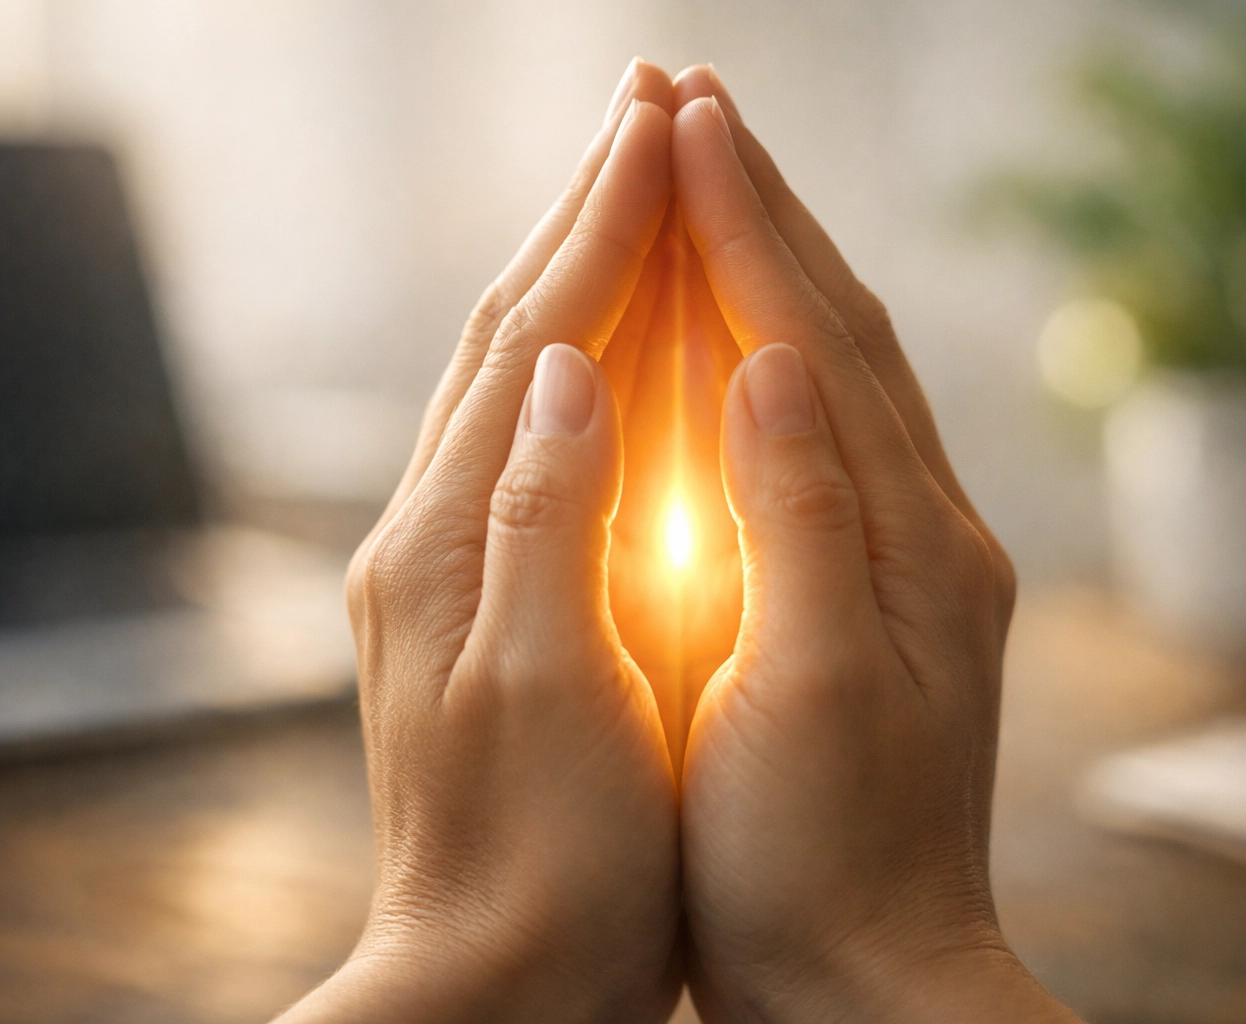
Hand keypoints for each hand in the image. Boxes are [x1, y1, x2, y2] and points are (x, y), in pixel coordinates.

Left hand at [275, 61, 682, 1023]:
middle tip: (649, 109)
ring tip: (634, 186)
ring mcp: (458, 563)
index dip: (607, 229)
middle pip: (515, 334)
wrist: (494, 983)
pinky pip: (535, 446)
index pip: (538, 341)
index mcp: (452, 543)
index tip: (666, 125)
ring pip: (522, 380)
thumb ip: (550, 521)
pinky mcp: (489, 599)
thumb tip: (576, 369)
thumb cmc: (545, 864)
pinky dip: (584, 364)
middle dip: (585, 214)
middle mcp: (437, 533)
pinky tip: (620, 341)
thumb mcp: (547, 692)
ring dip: (578, 271)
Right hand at [669, 69, 1079, 1021]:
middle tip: (695, 102)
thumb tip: (764, 358)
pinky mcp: (869, 594)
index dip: (744, 227)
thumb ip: (798, 519)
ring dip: (774, 265)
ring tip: (717, 178)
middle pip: (839, 328)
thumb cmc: (822, 864)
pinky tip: (734, 330)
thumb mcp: (812, 691)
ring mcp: (901, 557)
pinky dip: (772, 357)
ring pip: (834, 373)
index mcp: (908, 541)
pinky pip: (820, 440)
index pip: (814, 342)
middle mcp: (921, 528)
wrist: (867, 981)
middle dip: (765, 211)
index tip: (683, 118)